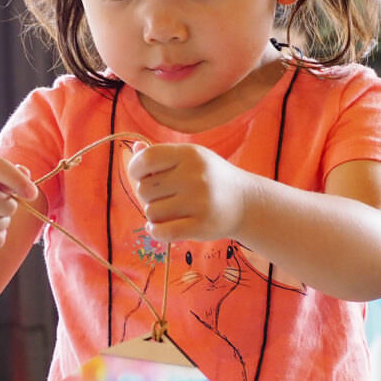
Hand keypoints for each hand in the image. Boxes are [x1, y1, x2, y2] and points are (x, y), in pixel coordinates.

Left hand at [126, 142, 246, 242]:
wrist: (245, 202)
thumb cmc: (211, 178)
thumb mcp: (191, 159)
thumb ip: (162, 155)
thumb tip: (135, 149)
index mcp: (190, 154)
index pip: (146, 159)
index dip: (135, 169)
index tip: (141, 176)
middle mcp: (194, 176)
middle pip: (144, 189)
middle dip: (148, 195)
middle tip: (164, 196)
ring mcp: (199, 202)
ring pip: (151, 212)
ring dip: (155, 215)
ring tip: (171, 210)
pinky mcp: (201, 225)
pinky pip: (162, 232)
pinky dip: (155, 231)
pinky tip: (158, 228)